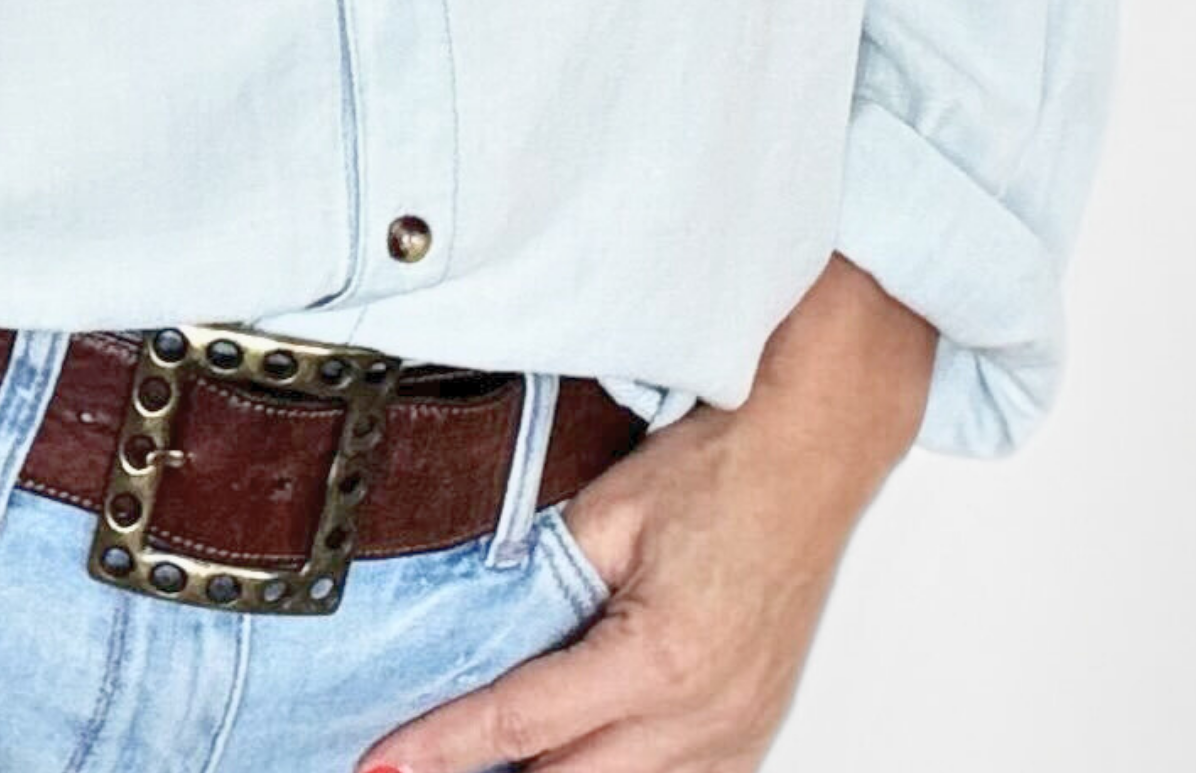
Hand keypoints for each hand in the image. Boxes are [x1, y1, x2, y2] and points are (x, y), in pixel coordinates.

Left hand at [349, 396, 896, 772]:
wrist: (812, 455)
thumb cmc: (721, 469)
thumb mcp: (608, 512)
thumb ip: (543, 582)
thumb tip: (480, 630)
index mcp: (660, 659)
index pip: (520, 721)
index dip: (442, 746)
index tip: (383, 764)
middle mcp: (704, 717)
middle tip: (423, 758)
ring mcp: (735, 735)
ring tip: (488, 754)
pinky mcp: (750, 735)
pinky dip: (614, 772)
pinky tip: (573, 747)